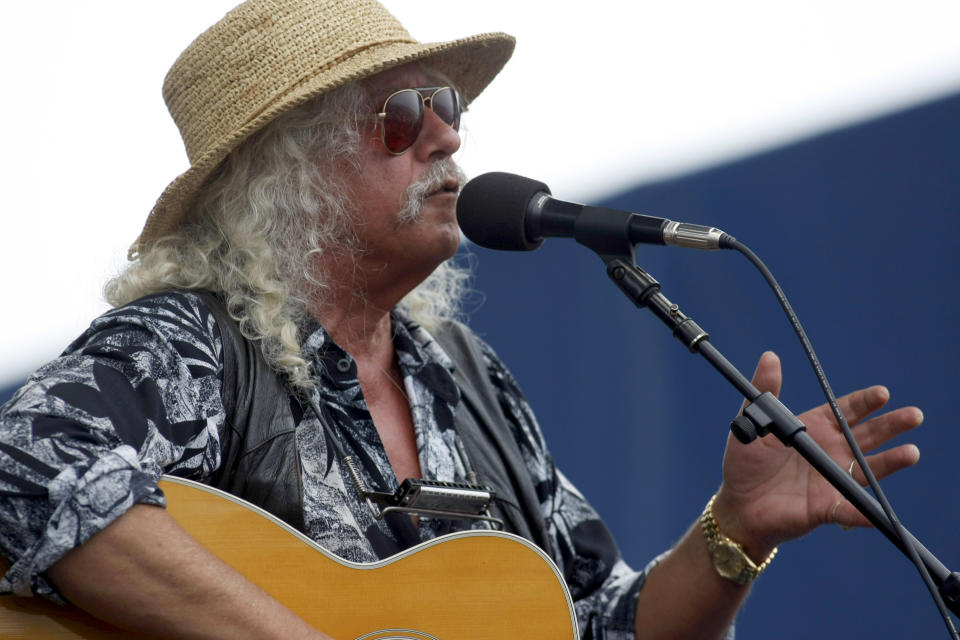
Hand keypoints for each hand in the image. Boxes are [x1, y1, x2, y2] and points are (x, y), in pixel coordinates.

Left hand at [712, 351, 921, 556]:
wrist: (738, 504)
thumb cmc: (745, 462)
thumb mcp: (751, 422)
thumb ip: (763, 392)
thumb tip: (769, 357)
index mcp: (815, 429)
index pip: (846, 411)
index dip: (865, 402)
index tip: (882, 393)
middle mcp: (831, 452)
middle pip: (868, 436)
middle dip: (891, 425)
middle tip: (914, 415)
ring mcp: (832, 480)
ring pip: (868, 470)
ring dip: (891, 462)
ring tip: (911, 452)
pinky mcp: (826, 508)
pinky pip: (848, 511)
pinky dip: (862, 512)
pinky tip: (875, 512)